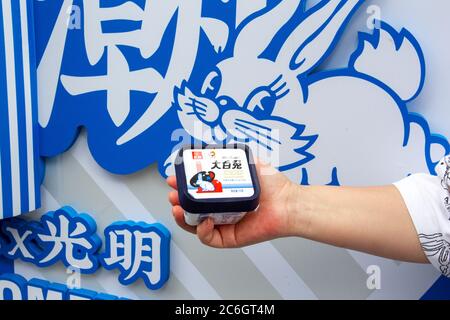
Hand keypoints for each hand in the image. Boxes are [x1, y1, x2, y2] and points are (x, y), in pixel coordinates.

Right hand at [167, 161, 297, 247]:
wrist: (288, 203)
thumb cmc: (274, 186)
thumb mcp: (250, 164)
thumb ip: (235, 156)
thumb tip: (220, 147)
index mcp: (223, 195)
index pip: (197, 192)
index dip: (183, 186)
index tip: (174, 178)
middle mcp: (222, 211)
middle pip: (192, 210)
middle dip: (178, 201)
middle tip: (173, 193)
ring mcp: (225, 225)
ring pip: (195, 226)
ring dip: (183, 218)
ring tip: (178, 207)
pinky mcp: (230, 238)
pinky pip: (210, 239)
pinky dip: (202, 231)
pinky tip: (203, 221)